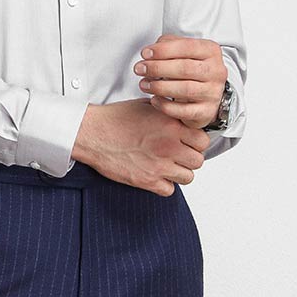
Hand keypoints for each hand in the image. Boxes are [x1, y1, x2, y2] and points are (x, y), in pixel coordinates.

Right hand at [71, 99, 210, 196]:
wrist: (93, 133)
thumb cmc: (115, 119)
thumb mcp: (147, 106)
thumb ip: (168, 113)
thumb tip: (180, 116)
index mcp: (171, 126)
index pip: (203, 140)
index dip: (196, 142)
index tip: (189, 142)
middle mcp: (169, 146)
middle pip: (198, 161)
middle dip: (189, 158)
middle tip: (178, 155)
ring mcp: (159, 165)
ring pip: (188, 177)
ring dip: (179, 172)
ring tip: (167, 166)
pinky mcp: (148, 181)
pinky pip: (169, 190)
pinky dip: (164, 185)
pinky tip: (156, 175)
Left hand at [133, 34, 226, 129]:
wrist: (206, 94)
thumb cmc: (191, 69)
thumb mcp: (183, 51)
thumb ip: (169, 44)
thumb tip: (153, 49)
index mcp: (211, 52)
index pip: (187, 47)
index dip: (163, 50)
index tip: (145, 53)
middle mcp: (216, 72)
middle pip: (185, 68)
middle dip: (157, 68)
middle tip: (139, 69)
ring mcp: (213, 93)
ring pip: (185, 90)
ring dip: (159, 87)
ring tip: (143, 84)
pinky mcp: (206, 112)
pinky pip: (184, 111)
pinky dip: (166, 106)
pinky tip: (154, 100)